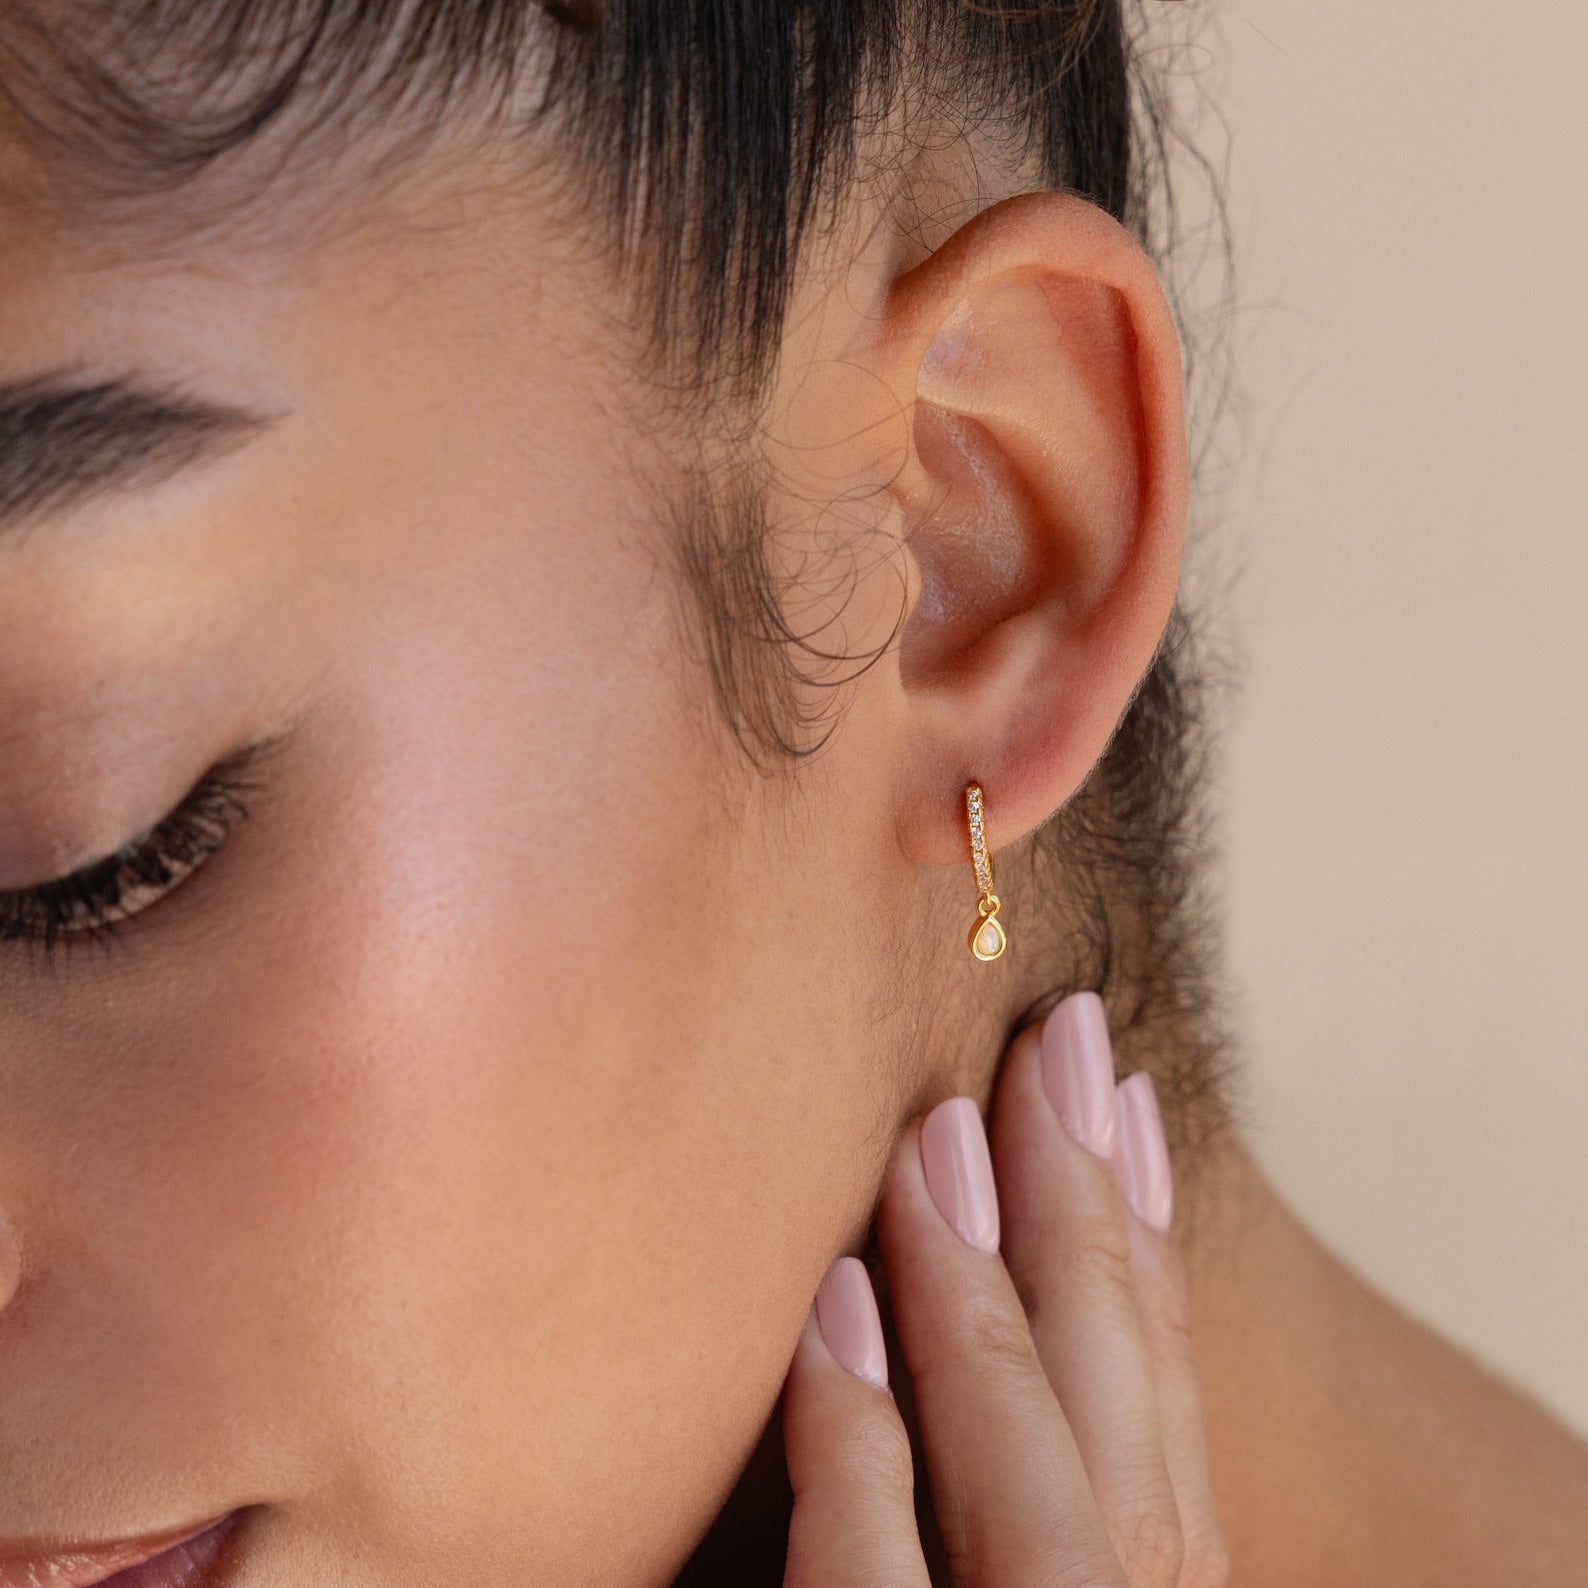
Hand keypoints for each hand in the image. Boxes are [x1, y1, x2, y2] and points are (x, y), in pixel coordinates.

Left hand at [780, 990, 1229, 1586]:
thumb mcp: (981, 1561)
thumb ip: (982, 1489)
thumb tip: (931, 1284)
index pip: (1164, 1431)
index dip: (1148, 1261)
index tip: (1127, 1106)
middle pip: (1118, 1425)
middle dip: (1088, 1220)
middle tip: (1059, 1041)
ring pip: (1031, 1484)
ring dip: (986, 1295)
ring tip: (946, 1132)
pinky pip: (869, 1581)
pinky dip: (856, 1440)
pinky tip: (833, 1304)